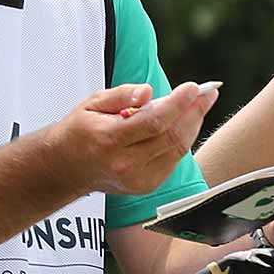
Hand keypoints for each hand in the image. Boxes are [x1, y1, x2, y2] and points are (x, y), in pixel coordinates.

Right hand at [49, 81, 217, 196]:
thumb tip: (148, 92)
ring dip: (193, 125)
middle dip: (194, 112)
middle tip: (207, 93)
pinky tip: (184, 123)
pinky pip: (173, 159)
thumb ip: (121, 95)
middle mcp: (125, 164)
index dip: (178, 104)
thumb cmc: (80, 131)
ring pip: (178, 150)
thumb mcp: (92, 104)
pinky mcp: (146, 186)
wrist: (66, 168)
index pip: (154, 122)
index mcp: (109, 140)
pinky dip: (183, 139)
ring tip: (200, 104)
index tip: (194, 88)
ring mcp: (138, 179)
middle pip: (172, 137)